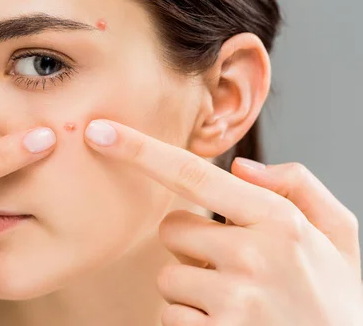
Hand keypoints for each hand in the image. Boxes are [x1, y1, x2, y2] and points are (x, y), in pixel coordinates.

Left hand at [84, 119, 362, 325]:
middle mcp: (252, 255)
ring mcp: (232, 300)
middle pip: (172, 229)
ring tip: (240, 305)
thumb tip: (242, 165)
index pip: (193, 173)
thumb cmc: (336, 302)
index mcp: (279, 220)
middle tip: (236, 270)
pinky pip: (169, 316)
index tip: (99, 132)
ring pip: (168, 277)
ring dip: (194, 290)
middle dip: (194, 247)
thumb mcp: (339, 237)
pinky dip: (191, 323)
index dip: (140, 150)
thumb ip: (299, 188)